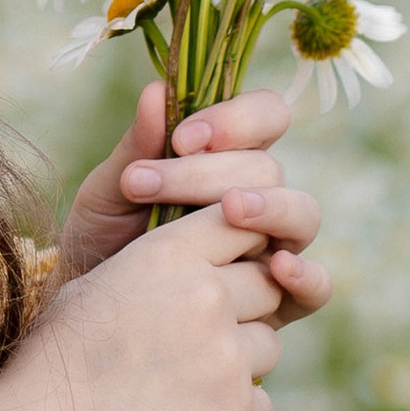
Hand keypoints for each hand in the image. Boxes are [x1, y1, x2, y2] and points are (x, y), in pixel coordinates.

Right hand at [0, 202, 294, 410]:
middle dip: (243, 308)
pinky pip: (259, 402)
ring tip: (181, 383)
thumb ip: (162, 267)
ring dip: (238, 361)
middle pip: (265, 286)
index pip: (239, 224)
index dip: (237, 249)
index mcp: (169, 254)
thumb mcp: (98, 284)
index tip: (224, 270)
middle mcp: (207, 296)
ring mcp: (228, 355)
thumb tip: (201, 266)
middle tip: (196, 337)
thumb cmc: (58, 359)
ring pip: (266, 345)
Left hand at [55, 81, 330, 324]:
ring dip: (269, 207)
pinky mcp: (279, 302)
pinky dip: (307, 275)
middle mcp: (260, 199)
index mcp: (228, 159)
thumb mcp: (110, 193)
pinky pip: (316, 287)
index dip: (235, 118)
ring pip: (302, 215)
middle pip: (269, 168)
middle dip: (211, 173)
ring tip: (229, 211)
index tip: (182, 138)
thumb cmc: (103, 242)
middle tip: (149, 184)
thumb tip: (156, 91)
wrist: (93, 319)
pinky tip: (278, 269)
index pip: (265, 116)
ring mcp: (274, 249)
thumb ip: (137, 148)